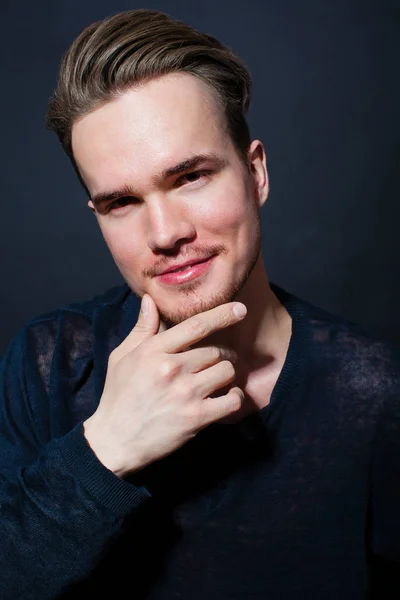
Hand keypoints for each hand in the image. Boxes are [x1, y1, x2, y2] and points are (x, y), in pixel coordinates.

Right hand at [83, 295, 246, 477]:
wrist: (114, 441)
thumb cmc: (118, 396)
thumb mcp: (122, 357)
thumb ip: (142, 329)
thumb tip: (150, 300)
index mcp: (154, 351)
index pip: (196, 325)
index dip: (222, 315)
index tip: (240, 310)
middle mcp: (172, 368)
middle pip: (215, 351)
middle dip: (222, 354)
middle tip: (217, 361)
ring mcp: (186, 393)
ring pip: (226, 371)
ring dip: (227, 374)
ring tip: (219, 379)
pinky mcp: (196, 417)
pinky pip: (231, 400)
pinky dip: (235, 397)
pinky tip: (227, 397)